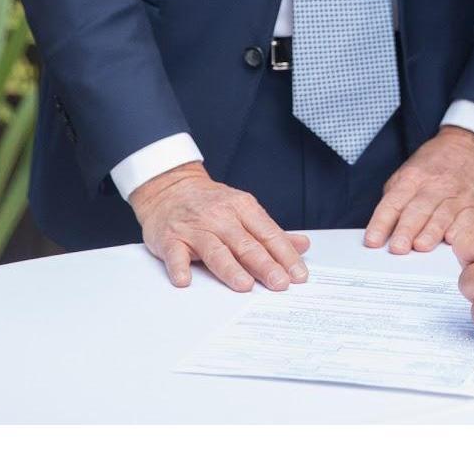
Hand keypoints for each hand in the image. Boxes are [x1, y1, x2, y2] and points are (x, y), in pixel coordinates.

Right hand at [127, 162, 309, 292]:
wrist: (170, 188)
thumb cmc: (211, 204)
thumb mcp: (244, 209)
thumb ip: (271, 231)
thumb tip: (303, 245)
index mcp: (242, 207)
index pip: (268, 233)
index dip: (285, 255)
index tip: (298, 274)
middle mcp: (220, 216)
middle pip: (246, 244)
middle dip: (265, 264)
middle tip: (280, 283)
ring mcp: (194, 228)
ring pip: (215, 250)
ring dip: (230, 268)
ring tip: (245, 285)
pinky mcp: (171, 238)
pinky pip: (175, 254)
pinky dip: (179, 267)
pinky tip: (185, 280)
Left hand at [364, 125, 473, 253]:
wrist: (470, 147)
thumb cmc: (434, 166)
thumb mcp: (408, 173)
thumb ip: (395, 200)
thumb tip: (381, 233)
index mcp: (412, 178)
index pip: (393, 203)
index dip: (381, 223)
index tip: (372, 241)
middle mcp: (434, 186)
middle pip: (417, 210)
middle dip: (406, 230)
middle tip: (397, 248)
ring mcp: (456, 196)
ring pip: (442, 216)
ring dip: (431, 233)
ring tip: (421, 247)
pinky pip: (468, 220)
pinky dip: (461, 231)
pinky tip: (453, 240)